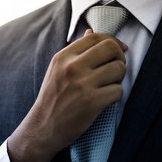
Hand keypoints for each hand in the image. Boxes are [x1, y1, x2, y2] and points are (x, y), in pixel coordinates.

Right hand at [8, 30, 127, 161]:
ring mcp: (82, 85)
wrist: (42, 129)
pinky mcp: (92, 102)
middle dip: (119, 58)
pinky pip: (118, 90)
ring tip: (108, 86)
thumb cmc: (51, 100)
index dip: (112, 41)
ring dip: (118, 78)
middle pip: (111, 48)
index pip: (95, 37)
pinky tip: (104, 100)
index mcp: (62, 58)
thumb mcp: (56, 71)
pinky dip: (115, 96)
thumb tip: (91, 32)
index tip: (117, 51)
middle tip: (115, 69)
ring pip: (118, 69)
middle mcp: (71, 68)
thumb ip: (74, 52)